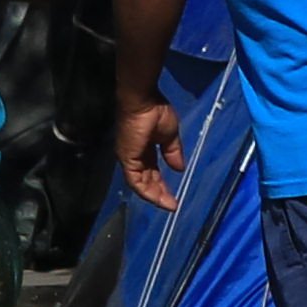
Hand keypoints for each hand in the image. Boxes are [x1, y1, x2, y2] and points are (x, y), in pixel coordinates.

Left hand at [116, 93, 183, 213]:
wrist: (143, 101)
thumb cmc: (156, 112)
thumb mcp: (170, 136)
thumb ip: (173, 153)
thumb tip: (179, 168)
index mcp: (143, 150)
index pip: (152, 173)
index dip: (162, 185)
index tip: (175, 197)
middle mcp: (134, 157)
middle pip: (146, 180)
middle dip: (160, 193)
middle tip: (173, 205)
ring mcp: (129, 158)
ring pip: (139, 184)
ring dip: (154, 196)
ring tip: (168, 205)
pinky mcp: (127, 159)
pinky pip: (135, 180)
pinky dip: (146, 191)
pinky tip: (159, 198)